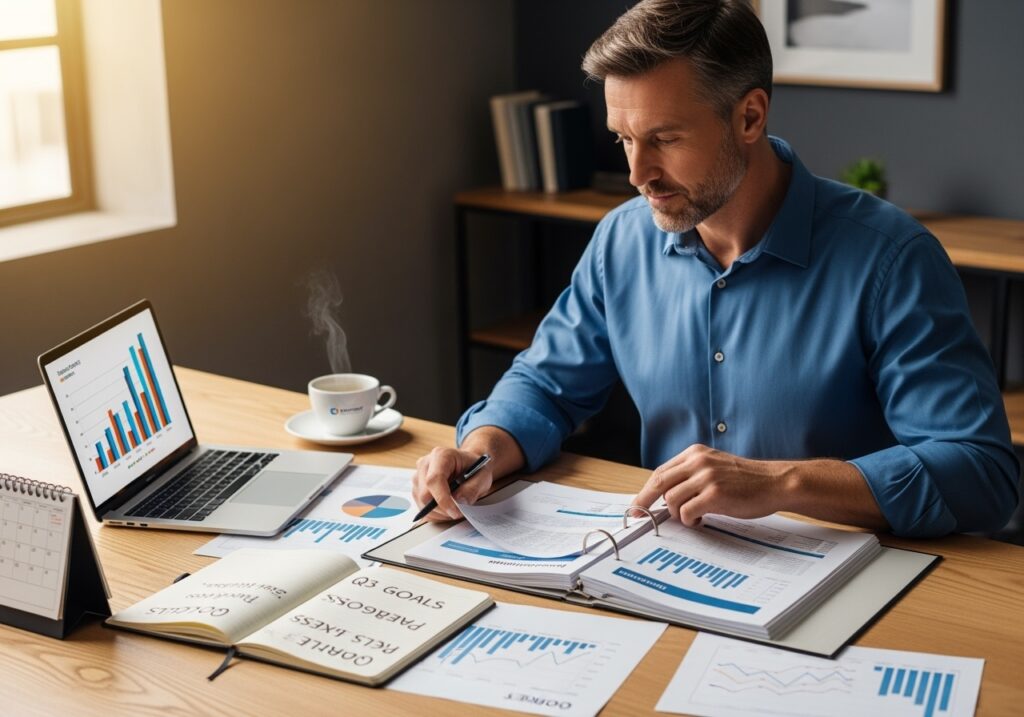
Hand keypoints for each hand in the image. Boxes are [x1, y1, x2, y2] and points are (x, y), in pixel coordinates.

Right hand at [412, 446, 494, 520]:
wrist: (468, 466)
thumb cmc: (475, 468)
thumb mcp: (483, 477)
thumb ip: (472, 488)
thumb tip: (458, 500)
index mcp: (441, 455)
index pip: (434, 479)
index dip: (443, 499)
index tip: (455, 512)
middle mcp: (425, 464)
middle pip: (425, 494)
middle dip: (443, 509)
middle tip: (459, 512)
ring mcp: (418, 477)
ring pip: (422, 503)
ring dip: (440, 512)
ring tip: (455, 508)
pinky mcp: (417, 489)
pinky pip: (422, 508)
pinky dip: (435, 514)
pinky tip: (447, 508)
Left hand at [632, 444, 788, 526]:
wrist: (775, 482)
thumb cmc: (747, 480)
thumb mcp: (715, 467)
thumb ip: (691, 475)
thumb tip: (665, 495)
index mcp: (695, 453)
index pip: (661, 471)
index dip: (646, 490)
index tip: (638, 505)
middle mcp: (698, 461)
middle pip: (659, 482)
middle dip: (645, 501)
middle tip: (640, 516)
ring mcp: (707, 477)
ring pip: (671, 499)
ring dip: (677, 514)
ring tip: (692, 516)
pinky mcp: (715, 494)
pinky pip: (687, 512)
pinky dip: (689, 520)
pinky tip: (701, 519)